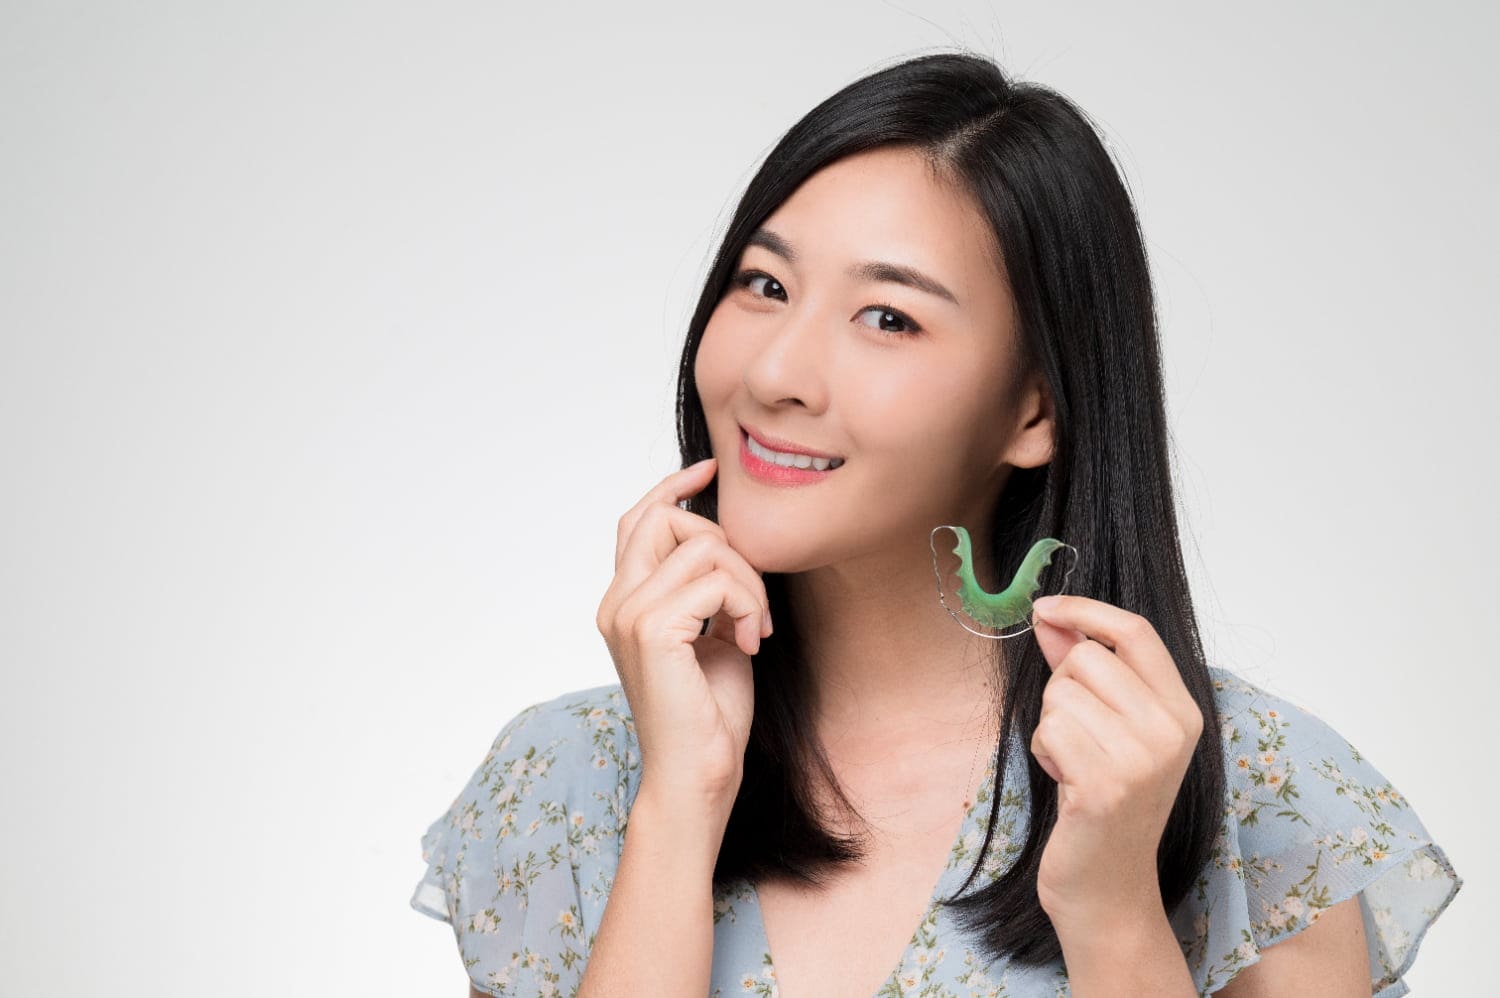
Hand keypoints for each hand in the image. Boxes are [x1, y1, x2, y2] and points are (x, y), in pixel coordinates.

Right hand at [595, 457, 770, 810]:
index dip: (670, 488)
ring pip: (705, 544)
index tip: (708, 470)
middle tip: (752, 602)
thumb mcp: (710, 632)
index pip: (636, 519)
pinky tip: (751, 643)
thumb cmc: (708, 711)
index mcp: (623, 601)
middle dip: (729, 546)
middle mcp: (615, 601)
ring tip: (754, 629)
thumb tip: (726, 538)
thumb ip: (704, 586)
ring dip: (748, 583)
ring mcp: (629, 613)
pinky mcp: (653, 629)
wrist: (698, 772)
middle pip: (667, 517)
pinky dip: (746, 605)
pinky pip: (715, 580)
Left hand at [1026, 594, 1204, 928]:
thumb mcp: (1104, 726)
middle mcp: (1172, 730)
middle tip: (1077, 736)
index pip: (1136, 632)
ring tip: (1073, 764)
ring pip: (1061, 694)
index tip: (1045, 607)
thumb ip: (1080, 668)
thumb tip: (1050, 617)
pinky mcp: (1106, 784)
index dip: (1085, 610)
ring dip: (1051, 727)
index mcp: (1183, 710)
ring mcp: (1143, 758)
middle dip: (1061, 690)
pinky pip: (1049, 730)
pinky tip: (1065, 783)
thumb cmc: (1101, 800)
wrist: (1107, 885)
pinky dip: (1044, 753)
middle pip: (1087, 659)